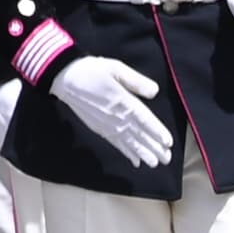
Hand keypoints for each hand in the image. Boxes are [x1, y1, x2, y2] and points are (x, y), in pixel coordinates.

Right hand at [48, 52, 177, 163]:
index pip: (144, 119)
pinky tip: (136, 161)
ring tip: (155, 164)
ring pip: (128, 142)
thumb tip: (154, 92)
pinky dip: (126, 152)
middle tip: (167, 159)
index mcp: (122, 101)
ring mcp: (107, 124)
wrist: (65, 78)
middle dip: (154, 147)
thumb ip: (136, 81)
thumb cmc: (92, 70)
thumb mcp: (115, 68)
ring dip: (142, 153)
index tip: (168, 143)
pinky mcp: (99, 128)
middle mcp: (116, 116)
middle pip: (138, 134)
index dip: (156, 131)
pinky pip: (116, 143)